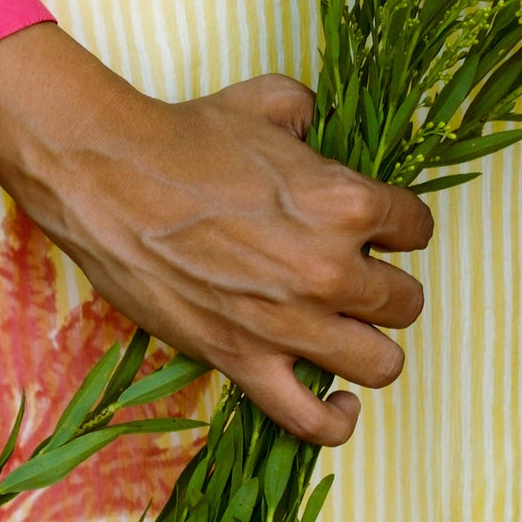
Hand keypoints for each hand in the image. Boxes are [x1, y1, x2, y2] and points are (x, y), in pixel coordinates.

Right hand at [0, 25, 433, 445]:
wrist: (105, 177)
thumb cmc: (181, 137)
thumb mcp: (263, 101)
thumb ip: (309, 114)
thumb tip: (315, 125)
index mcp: (344, 202)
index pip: (416, 228)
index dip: (396, 223)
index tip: (373, 224)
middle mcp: (328, 270)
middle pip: (406, 300)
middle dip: (382, 282)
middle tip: (348, 270)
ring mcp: (288, 325)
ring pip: (380, 362)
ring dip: (367, 342)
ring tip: (343, 327)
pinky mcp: (242, 361)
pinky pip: (311, 420)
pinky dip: (333, 417)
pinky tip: (336, 397)